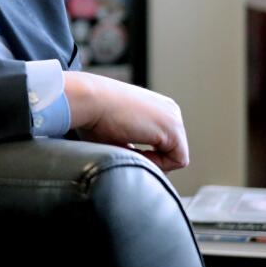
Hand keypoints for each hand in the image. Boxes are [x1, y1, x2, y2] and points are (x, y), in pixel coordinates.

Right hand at [63, 71, 188, 171]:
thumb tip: (138, 167)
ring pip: (175, 156)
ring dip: (152, 161)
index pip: (163, 142)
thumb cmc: (91, 113)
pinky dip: (158, 164)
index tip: (123, 150)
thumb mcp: (118, 131)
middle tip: (125, 152)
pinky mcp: (173, 128)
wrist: (87, 99)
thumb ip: (133, 145)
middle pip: (172, 149)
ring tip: (128, 151)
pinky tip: (136, 152)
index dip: (145, 155)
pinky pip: (178, 160)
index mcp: (156, 107)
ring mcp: (174, 117)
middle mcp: (170, 110)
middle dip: (151, 158)